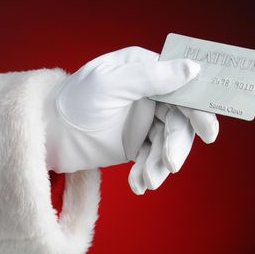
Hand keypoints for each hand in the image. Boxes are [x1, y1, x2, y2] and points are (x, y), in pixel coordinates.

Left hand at [44, 46, 218, 193]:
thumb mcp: (109, 84)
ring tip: (148, 180)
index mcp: (145, 69)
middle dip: (176, 144)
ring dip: (161, 163)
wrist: (46, 133)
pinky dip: (148, 172)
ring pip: (167, 142)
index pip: (181, 87)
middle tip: (170, 165)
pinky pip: (152, 158)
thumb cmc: (73, 101)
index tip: (208, 132)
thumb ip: (150, 77)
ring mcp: (143, 119)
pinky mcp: (135, 143)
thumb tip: (193, 68)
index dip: (198, 108)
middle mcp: (149, 92)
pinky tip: (138, 185)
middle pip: (178, 119)